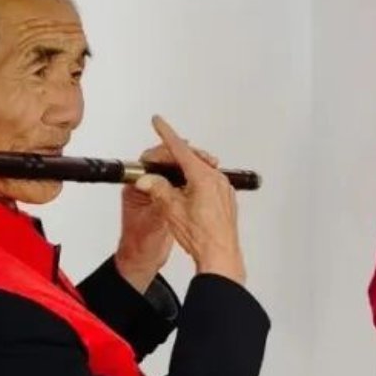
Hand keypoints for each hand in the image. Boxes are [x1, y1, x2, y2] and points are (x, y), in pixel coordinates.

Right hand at [130, 115, 245, 284]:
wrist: (220, 254)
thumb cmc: (201, 236)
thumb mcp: (171, 209)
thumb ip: (158, 189)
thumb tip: (148, 179)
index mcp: (203, 178)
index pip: (180, 150)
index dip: (166, 134)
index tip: (158, 121)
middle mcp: (217, 180)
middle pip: (191, 159)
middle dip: (173, 157)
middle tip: (158, 160)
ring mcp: (224, 190)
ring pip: (201, 172)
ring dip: (185, 172)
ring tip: (170, 181)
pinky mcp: (227, 200)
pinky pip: (209, 183)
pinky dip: (195, 183)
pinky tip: (187, 194)